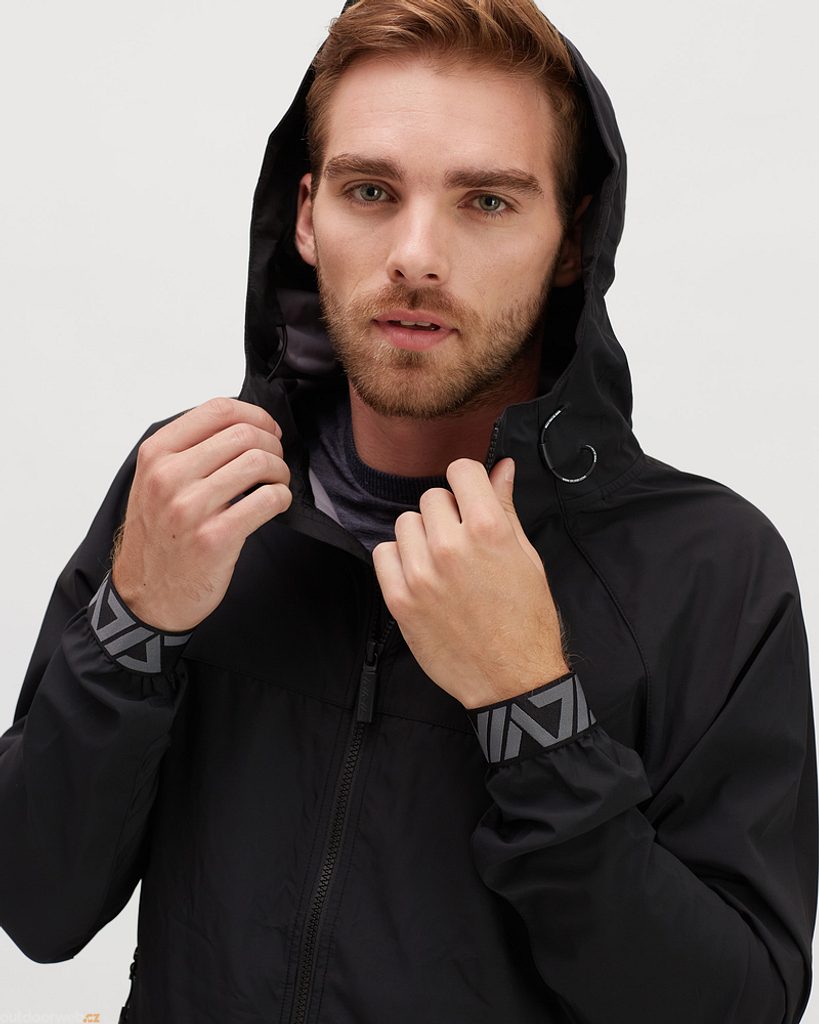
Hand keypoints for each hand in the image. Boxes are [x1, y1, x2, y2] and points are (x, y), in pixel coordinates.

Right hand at [112, 397, 291, 631]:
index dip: (254, 414)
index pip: (217, 409)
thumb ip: (188, 450)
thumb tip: (243, 424)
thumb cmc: (158, 536)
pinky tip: (275, 504)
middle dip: (272, 444)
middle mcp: (169, 477)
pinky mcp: (216, 538)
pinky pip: (268, 500)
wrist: (148, 596)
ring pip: (259, 463)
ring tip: (276, 482)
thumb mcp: (155, 482)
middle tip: (276, 460)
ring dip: (280, 470)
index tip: (268, 428)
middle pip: (244, 434)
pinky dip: (282, 497)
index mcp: (156, 455)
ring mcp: (191, 508)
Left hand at [372, 457, 569, 708]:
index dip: (467, 481)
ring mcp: (422, 573)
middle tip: (462, 542)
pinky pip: (384, 553)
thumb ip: (505, 507)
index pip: (461, 470)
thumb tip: (500, 468)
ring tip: (442, 562)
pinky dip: (399, 560)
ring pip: (406, 523)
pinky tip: (421, 576)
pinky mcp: (400, 599)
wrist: (512, 679)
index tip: (469, 496)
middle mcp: (451, 546)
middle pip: (432, 497)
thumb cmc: (526, 620)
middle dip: (447, 514)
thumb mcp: (526, 557)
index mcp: (489, 530)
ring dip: (422, 536)